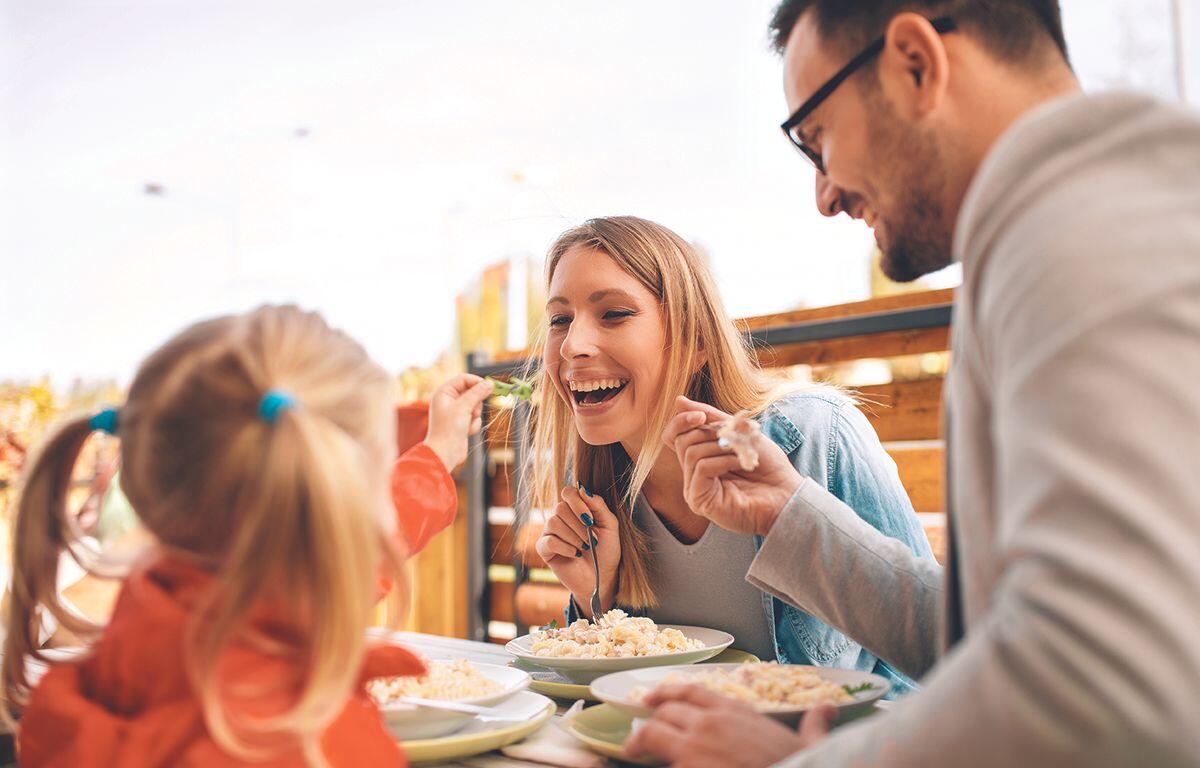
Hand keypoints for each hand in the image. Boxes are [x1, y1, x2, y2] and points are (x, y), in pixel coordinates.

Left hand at [422, 374, 493, 472]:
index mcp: (444, 393)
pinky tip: (466, 432)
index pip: (463, 379)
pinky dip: (474, 424)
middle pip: (471, 392)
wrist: (445, 454)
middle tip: (473, 412)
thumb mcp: (463, 408)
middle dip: (475, 403)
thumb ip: (477, 394)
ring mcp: (456, 412)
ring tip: (467, 424)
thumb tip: (490, 383)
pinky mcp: (462, 422)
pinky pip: (475, 417)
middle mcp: (449, 400)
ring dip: (475, 415)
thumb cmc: (448, 430)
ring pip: (475, 405)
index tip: (489, 387)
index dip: (476, 382)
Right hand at [534, 485, 620, 617]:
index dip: (577, 503)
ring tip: (584, 548)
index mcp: (576, 509)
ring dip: (573, 537)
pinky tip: (575, 555)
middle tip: (591, 540)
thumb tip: (582, 488)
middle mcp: (561, 518)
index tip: (590, 519)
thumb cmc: (607, 551)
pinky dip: (565, 548)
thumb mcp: (610, 526)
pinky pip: (548, 541)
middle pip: (560, 508)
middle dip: (579, 525)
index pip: (568, 492)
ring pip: (553, 522)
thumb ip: (599, 506)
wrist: (601, 578)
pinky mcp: (544, 549)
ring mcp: (550, 532)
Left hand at [622, 684, 834, 766]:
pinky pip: (660, 765)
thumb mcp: (808, 745)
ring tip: (631, 752)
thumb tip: (827, 710)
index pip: (691, 691)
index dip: (667, 692)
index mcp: (735, 712)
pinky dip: (654, 766)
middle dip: (652, 720)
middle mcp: (708, 724)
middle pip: (666, 712)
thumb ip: (814, 725)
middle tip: (641, 731)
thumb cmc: (797, 766)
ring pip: (652, 735)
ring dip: (639, 742)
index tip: (652, 698)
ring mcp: (692, 749)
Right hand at [662, 396, 803, 536]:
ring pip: (691, 453)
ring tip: (741, 452)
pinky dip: (722, 460)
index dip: (681, 421)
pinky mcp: (699, 501)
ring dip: (720, 446)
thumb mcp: (739, 433)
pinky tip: (739, 463)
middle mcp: (693, 474)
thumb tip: (679, 401)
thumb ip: (711, 418)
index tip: (702, 416)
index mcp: (700, 458)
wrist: (786, 495)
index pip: (673, 436)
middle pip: (682, 441)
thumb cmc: (767, 467)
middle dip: (710, 433)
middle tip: (735, 438)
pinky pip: (701, 468)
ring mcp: (694, 488)